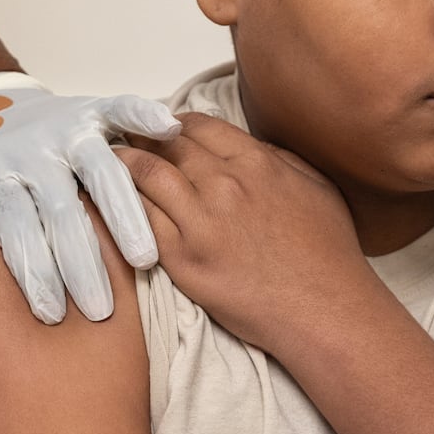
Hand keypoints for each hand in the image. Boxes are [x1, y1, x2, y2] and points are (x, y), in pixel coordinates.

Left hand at [0, 75, 180, 323]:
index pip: (14, 227)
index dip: (32, 269)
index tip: (51, 313)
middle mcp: (32, 152)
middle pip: (60, 210)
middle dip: (81, 263)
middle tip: (100, 309)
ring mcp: (65, 128)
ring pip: (101, 172)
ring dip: (125, 216)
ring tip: (144, 260)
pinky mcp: (92, 108)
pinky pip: (122, 109)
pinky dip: (144, 116)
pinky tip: (171, 130)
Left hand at [117, 113, 367, 349]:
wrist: (324, 310)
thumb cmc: (327, 254)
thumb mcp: (316, 186)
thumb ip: (278, 158)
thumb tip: (246, 144)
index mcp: (255, 162)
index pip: (196, 126)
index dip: (169, 124)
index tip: (157, 128)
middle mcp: (224, 184)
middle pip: (166, 145)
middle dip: (139, 136)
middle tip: (120, 136)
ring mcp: (200, 221)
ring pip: (145, 175)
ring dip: (121, 163)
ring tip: (107, 160)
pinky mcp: (182, 257)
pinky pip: (139, 220)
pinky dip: (120, 204)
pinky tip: (107, 199)